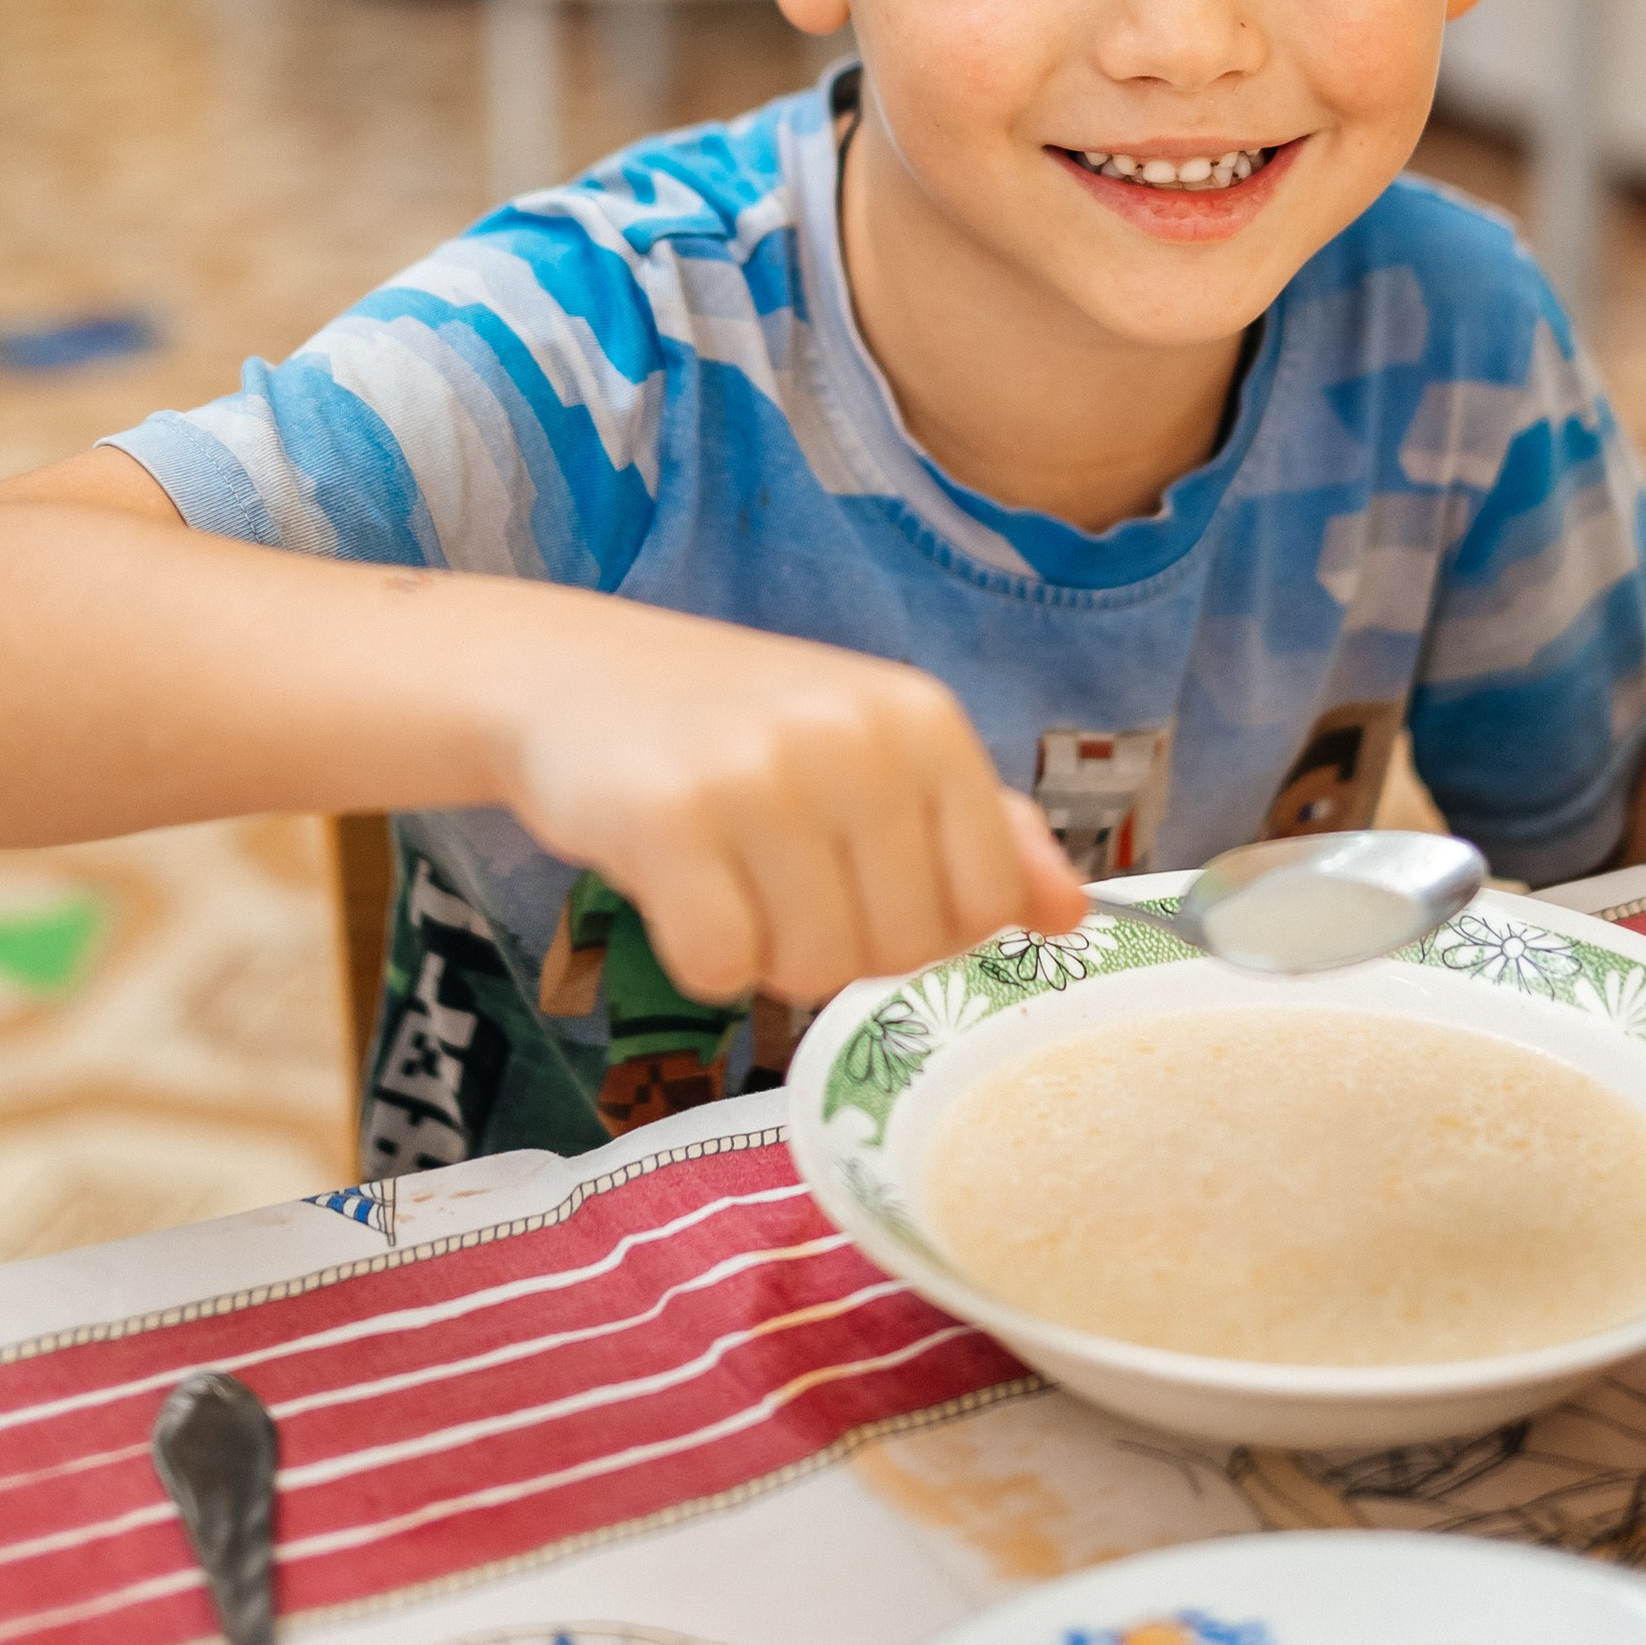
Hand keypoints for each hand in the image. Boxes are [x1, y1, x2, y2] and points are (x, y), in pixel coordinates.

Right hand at [478, 594, 1085, 1004]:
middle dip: (838, 944)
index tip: (862, 879)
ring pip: (813, 971)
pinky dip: (697, 954)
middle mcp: (855, 736)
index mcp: (923, 718)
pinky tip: (675, 884)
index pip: (988, 903)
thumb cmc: (739, 725)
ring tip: (728, 871)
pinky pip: (720, 967)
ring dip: (766, 953)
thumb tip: (1072, 913)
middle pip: (903, 950)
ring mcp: (764, 774)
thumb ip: (979, 828)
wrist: (573, 674)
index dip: (926, 925)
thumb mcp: (874, 749)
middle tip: (777, 873)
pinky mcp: (671, 819)